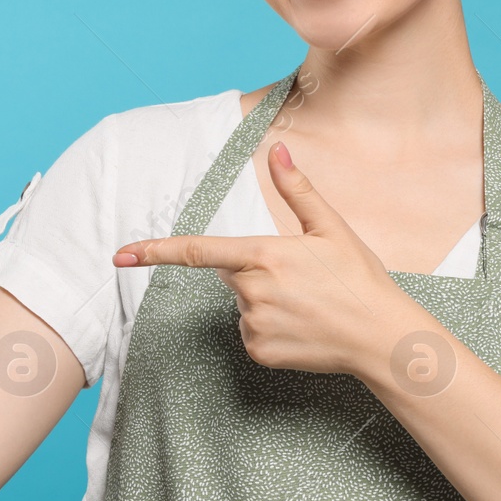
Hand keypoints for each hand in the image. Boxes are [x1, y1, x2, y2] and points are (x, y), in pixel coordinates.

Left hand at [112, 141, 425, 377]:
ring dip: (264, 300)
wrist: (380, 338)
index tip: (119, 254)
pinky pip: (250, 333)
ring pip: (242, 304)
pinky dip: (270, 328)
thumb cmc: (360, 279)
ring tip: (307, 304)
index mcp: (263, 256)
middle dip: (255, 270)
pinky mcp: (258, 352)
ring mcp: (253, 325)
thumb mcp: (331, 228)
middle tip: (301, 278)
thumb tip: (277, 148)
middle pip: (231, 274)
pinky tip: (302, 327)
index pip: (197, 251)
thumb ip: (297, 189)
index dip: (155, 251)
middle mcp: (251, 291)